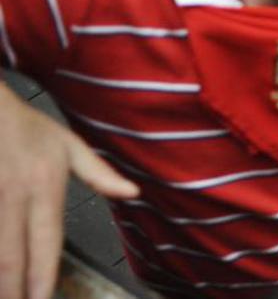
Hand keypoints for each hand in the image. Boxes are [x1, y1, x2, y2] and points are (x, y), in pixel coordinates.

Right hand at [0, 82, 138, 298]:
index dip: (43, 274)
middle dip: (14, 290)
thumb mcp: (69, 145)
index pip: (46, 239)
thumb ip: (99, 174)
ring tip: (7, 296)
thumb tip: (133, 192)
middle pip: (11, 254)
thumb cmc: (28, 128)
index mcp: (44, 186)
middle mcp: (13, 197)